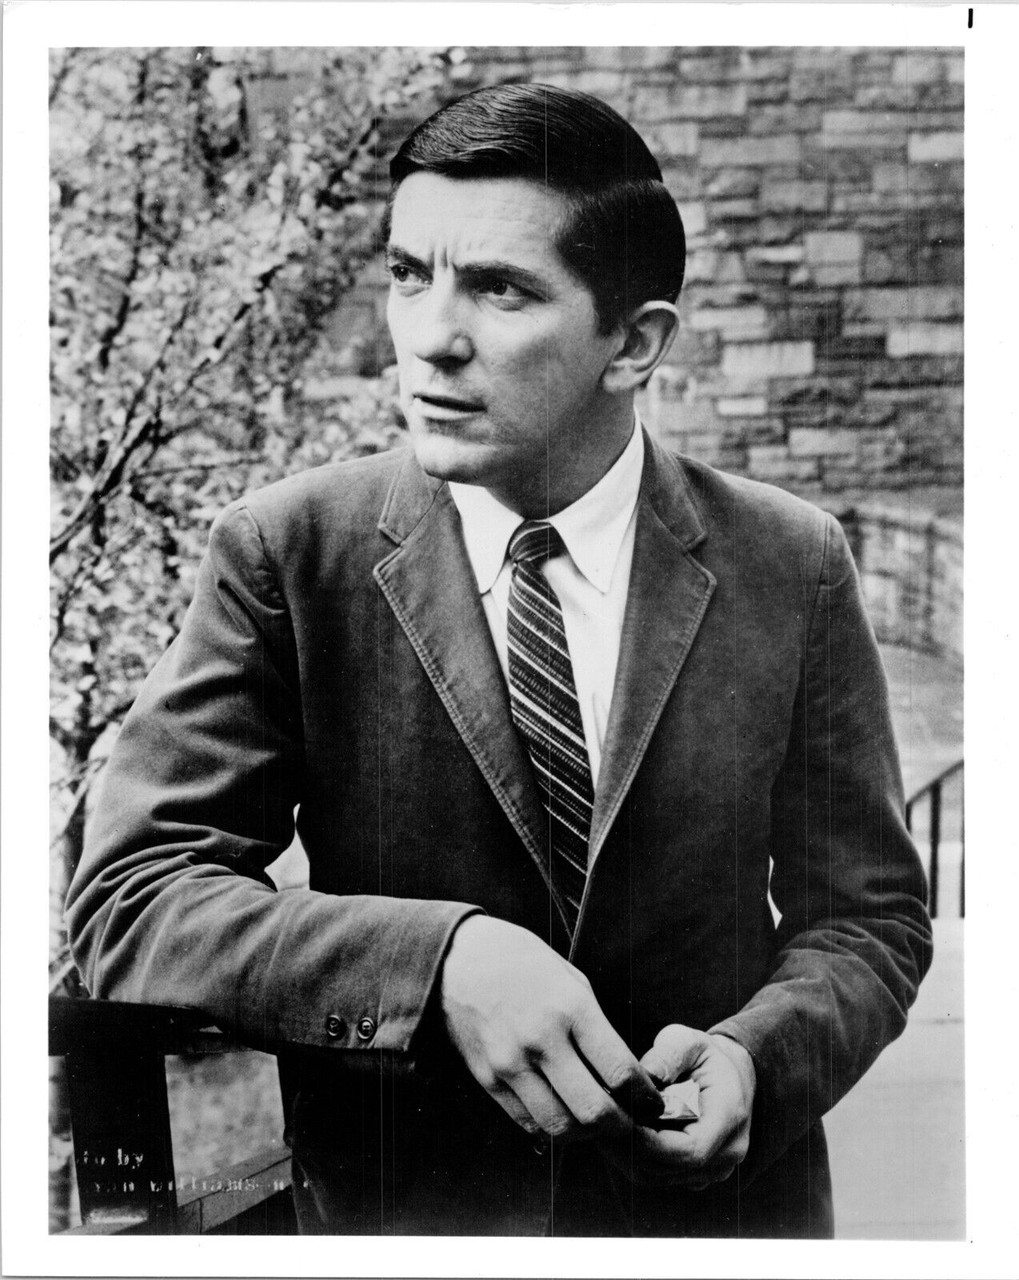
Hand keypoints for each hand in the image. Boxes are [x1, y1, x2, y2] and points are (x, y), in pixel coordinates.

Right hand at [440, 915, 662, 1141]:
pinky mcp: (487, 1079)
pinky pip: (526, 1122)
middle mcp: (541, 1039)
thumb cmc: (521, 962)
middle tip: (629, 1125)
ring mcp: (511, 1063)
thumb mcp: (569, 978)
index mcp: (570, 1007)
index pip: (620, 1071)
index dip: (644, 1096)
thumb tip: (622, 1071)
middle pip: (592, 1110)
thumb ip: (595, 1025)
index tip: (652, 1103)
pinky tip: (561, 1116)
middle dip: (619, 1126)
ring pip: (559, 1126)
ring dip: (584, 1134)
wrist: (457, 959)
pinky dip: (549, 1128)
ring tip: (594, 1125)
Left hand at [600, 1024, 755, 1188]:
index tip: (618, 1120)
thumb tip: (642, 1075)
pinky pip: (660, 1177)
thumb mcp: (689, 1041)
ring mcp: (713, 1169)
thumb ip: (668, 1055)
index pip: (690, 1150)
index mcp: (730, 1117)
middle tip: (598, 1123)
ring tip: (602, 1127)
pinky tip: (616, 1135)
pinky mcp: (695, 1175)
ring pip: (660, 1178)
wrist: (730, 1076)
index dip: (650, 1143)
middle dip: (630, 1149)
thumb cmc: (705, 1056)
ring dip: (628, 1156)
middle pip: (670, 1169)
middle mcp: (726, 1152)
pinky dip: (635, 1159)